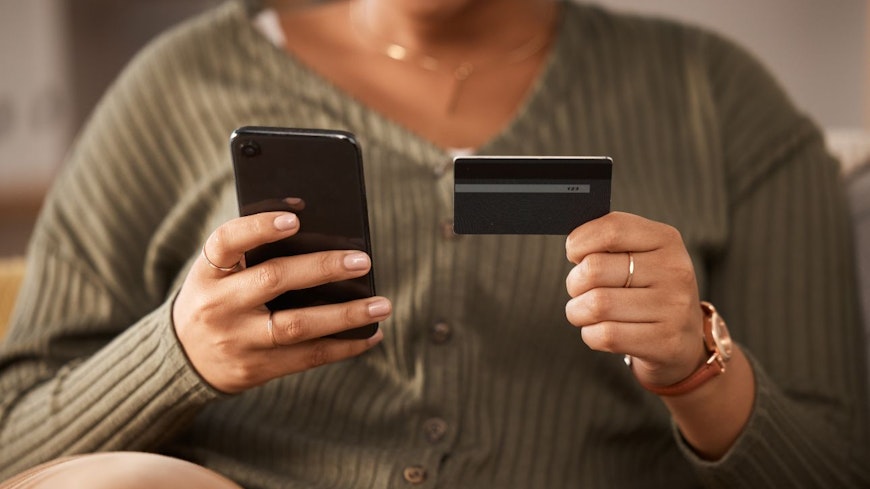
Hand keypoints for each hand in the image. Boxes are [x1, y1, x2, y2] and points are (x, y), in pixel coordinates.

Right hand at [172, 211, 389, 393]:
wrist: (183, 359)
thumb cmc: (217, 298)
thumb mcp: (219, 273)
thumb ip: (255, 255)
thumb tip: (324, 236)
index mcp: (207, 271)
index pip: (227, 241)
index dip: (258, 228)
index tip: (294, 219)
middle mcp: (218, 305)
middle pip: (272, 280)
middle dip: (321, 268)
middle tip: (363, 261)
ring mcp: (237, 340)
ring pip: (296, 326)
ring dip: (345, 315)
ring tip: (382, 304)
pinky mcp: (256, 368)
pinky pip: (306, 357)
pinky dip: (343, 346)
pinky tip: (370, 335)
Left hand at [564, 212, 705, 387]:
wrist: (683, 338)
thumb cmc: (647, 289)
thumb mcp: (641, 255)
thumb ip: (609, 240)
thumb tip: (573, 241)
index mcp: (666, 240)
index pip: (611, 229)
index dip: (579, 242)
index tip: (574, 253)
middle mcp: (674, 270)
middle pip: (595, 269)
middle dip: (574, 282)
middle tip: (579, 288)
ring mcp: (673, 308)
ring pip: (596, 305)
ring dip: (578, 310)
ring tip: (585, 311)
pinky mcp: (665, 341)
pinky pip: (605, 335)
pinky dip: (590, 334)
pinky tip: (600, 330)